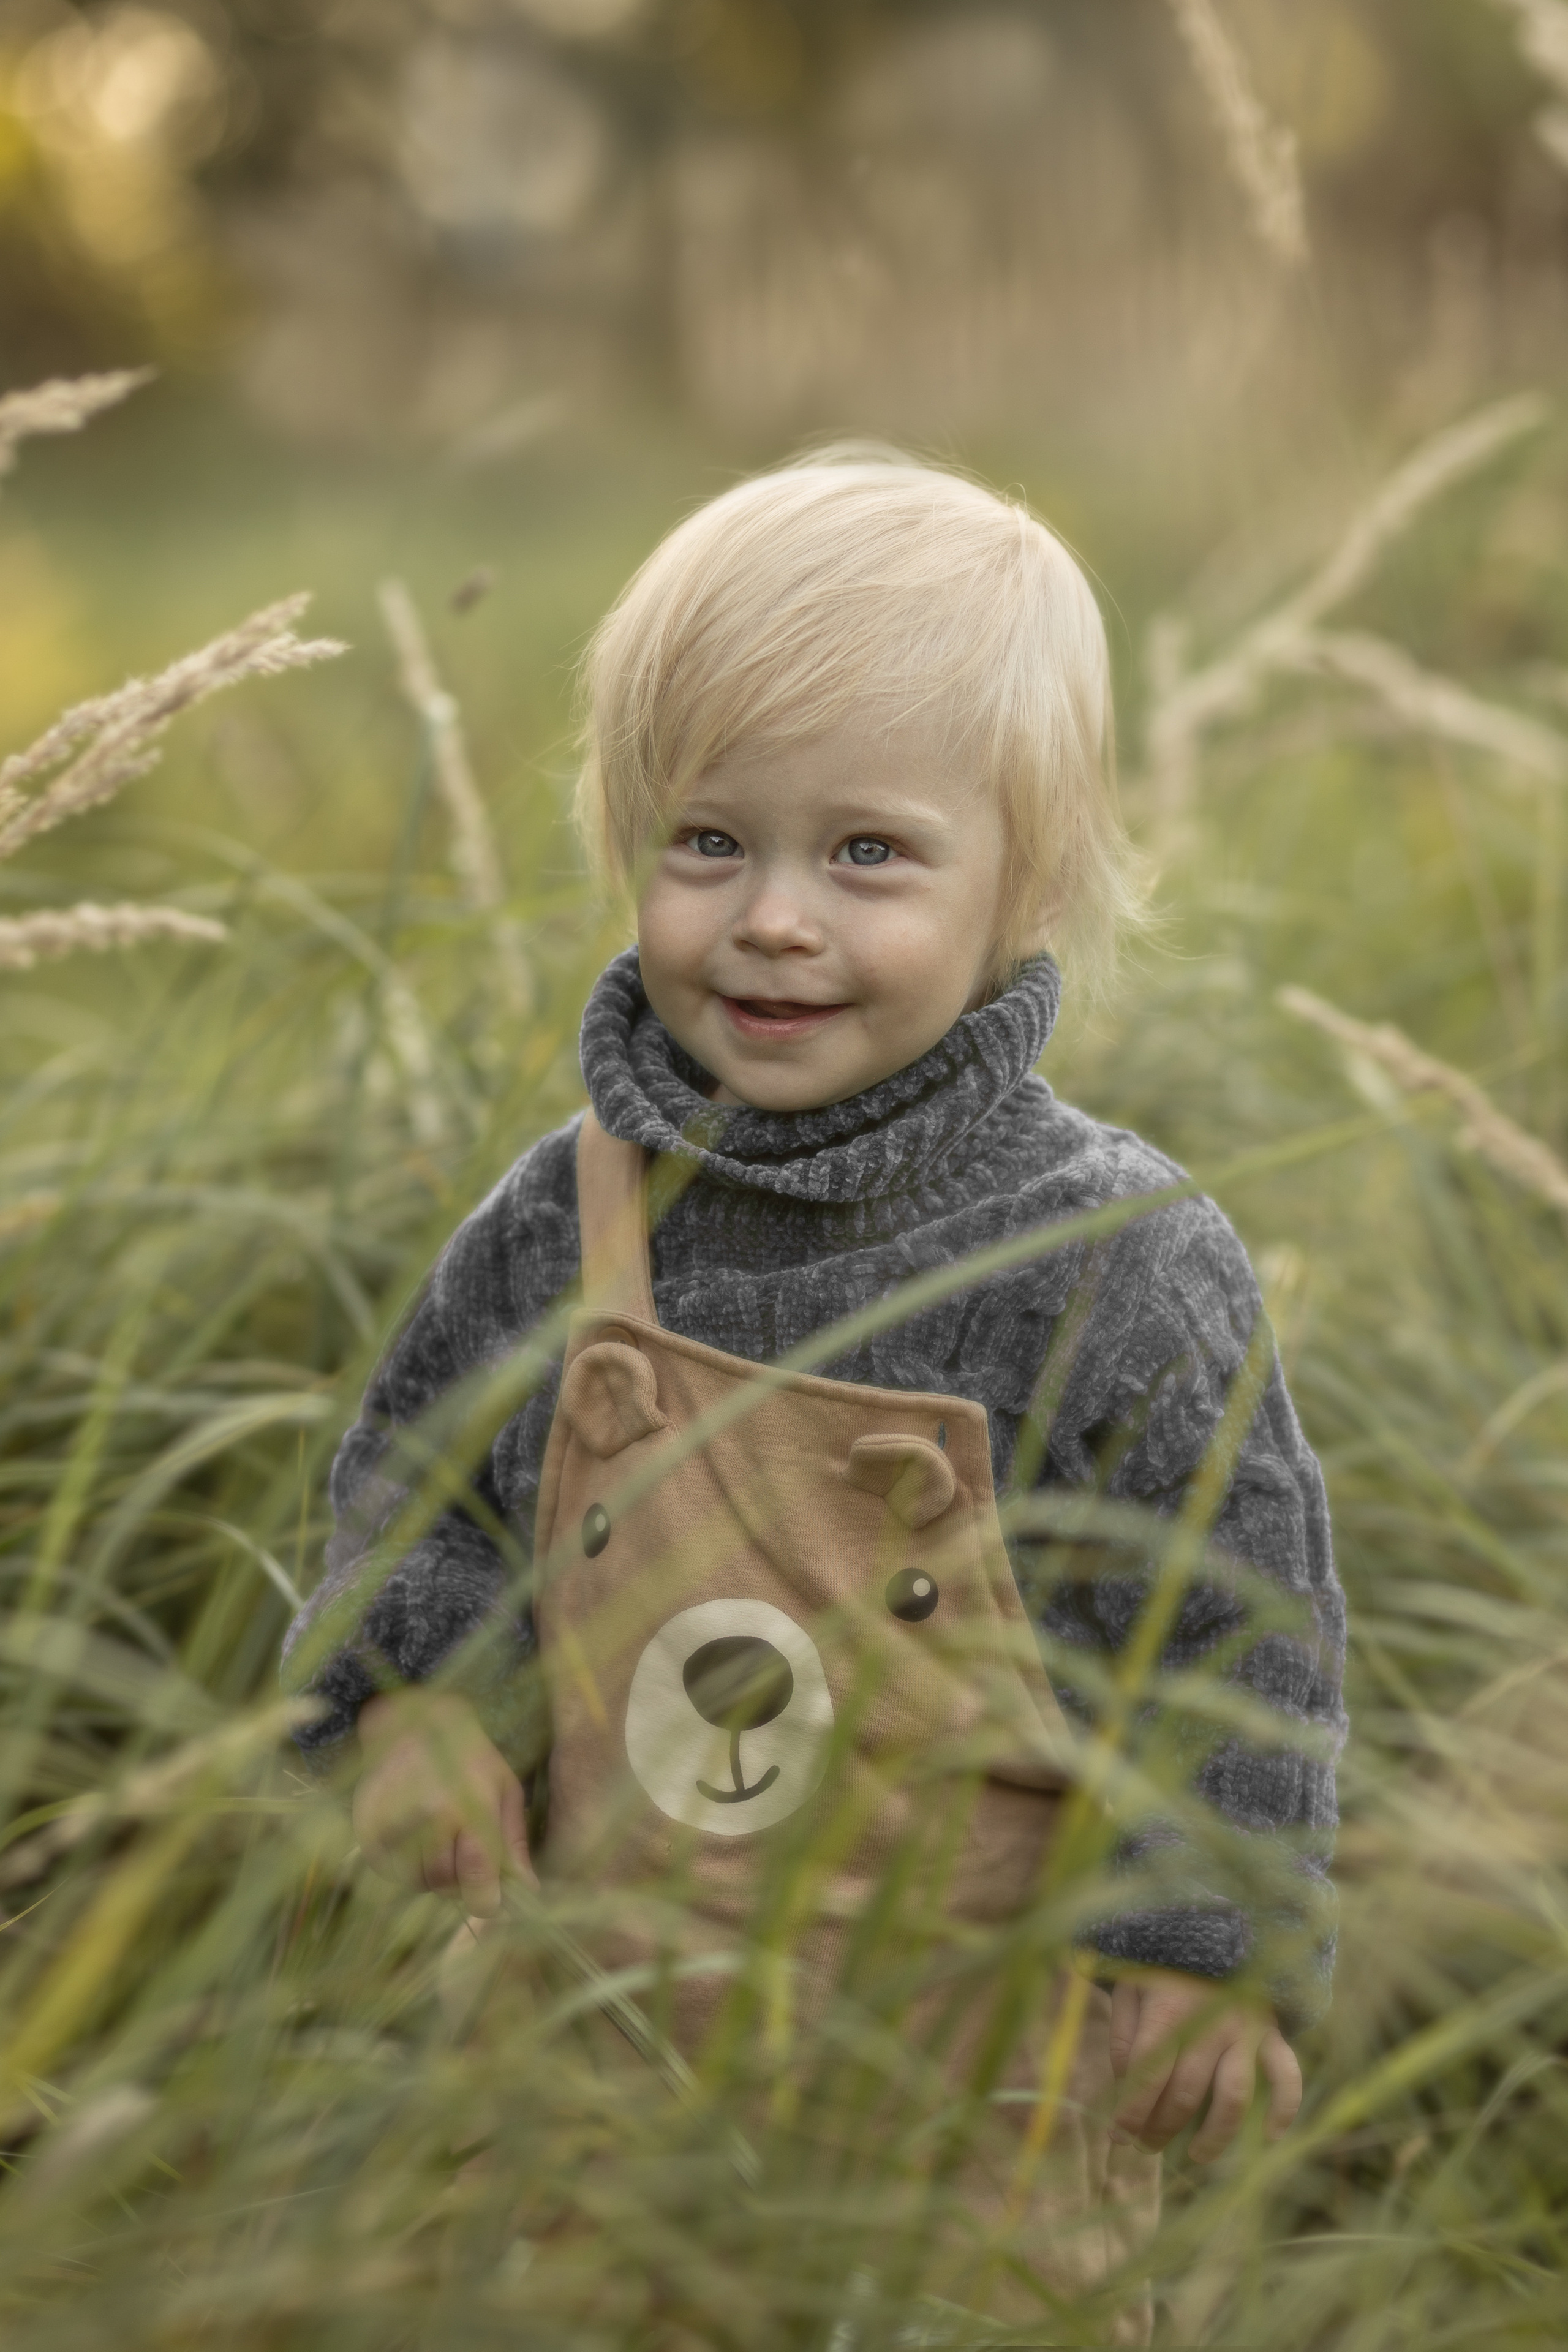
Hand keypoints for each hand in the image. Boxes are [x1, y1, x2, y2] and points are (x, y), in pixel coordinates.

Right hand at [353, 1690, 533, 1916]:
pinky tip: (413, 1839)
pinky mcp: (368, 1827)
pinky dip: (404, 1866)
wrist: (412, 1722)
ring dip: (431, 1872)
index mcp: (472, 1805)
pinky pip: (389, 1871)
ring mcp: (394, 1821)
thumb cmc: (469, 1756)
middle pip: (445, 1882)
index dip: (485, 1901)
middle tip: (461, 1851)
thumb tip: (527, 1890)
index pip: (478, 1877)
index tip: (488, 1900)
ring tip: (438, 1839)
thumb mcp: (504, 1788)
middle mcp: (430, 1814)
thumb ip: (514, 1842)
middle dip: (458, 1879)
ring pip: (417, 1880)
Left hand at [1107, 1968, 1300, 2162]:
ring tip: (1196, 2156)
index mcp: (1169, 2009)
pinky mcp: (1271, 2033)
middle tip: (1144, 2146)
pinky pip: (1286, 2075)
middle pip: (1185, 2092)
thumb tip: (1126, 2090)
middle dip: (1161, 2127)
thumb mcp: (1129, 1988)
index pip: (1148, 2073)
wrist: (1211, 1927)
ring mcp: (1245, 2030)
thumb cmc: (1161, 1965)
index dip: (1131, 2110)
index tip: (1117, 2136)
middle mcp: (1210, 2024)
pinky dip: (1285, 2108)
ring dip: (1215, 2134)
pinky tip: (1270, 2137)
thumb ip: (1123, 2037)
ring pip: (1233, 2096)